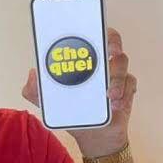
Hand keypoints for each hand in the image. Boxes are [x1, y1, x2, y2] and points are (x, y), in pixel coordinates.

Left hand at [22, 28, 136, 156]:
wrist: (92, 134)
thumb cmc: (71, 112)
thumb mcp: (48, 103)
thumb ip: (34, 90)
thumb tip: (32, 74)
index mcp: (81, 60)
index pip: (88, 35)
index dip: (93, 27)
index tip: (94, 29)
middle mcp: (99, 62)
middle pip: (112, 41)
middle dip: (113, 43)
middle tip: (111, 53)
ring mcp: (115, 74)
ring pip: (122, 63)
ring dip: (116, 79)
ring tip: (108, 96)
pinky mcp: (127, 87)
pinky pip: (130, 83)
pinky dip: (124, 93)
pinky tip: (115, 105)